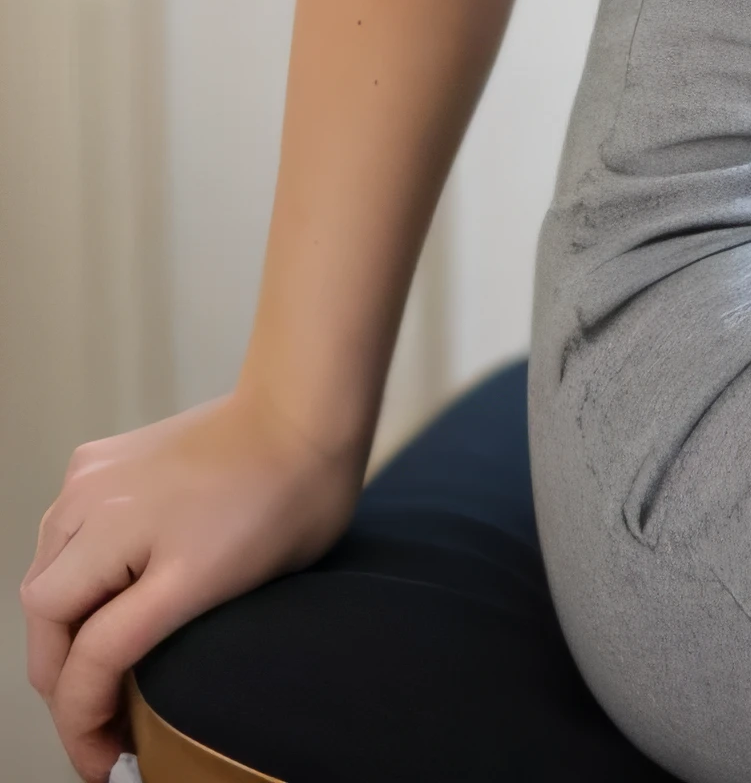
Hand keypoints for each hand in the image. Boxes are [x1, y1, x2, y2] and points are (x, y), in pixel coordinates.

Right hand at [20, 387, 360, 779]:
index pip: (87, 659)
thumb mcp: (226, 588)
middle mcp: (103, 507)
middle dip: (64, 684)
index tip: (105, 764)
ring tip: (102, 672)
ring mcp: (91, 478)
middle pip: (47, 619)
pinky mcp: (94, 462)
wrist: (298, 412)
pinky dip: (71, 577)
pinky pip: (60, 538)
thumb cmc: (288, 500)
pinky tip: (104, 600)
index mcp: (142, 544)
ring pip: (44, 580)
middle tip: (102, 727)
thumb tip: (108, 690)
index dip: (85, 726)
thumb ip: (150, 640)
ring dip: (62, 632)